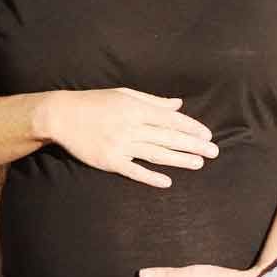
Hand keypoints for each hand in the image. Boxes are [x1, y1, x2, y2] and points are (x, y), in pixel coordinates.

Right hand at [40, 87, 219, 186]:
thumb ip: (153, 101)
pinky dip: (151, 177)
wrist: (61, 116)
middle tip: (214, 152)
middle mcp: (131, 126)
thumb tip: (178, 104)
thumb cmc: (95, 102)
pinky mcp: (109, 161)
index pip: (171, 119)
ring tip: (199, 164)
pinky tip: (167, 182)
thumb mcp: (125, 94)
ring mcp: (120, 145)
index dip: (191, 128)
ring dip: (180, 160)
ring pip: (156, 154)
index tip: (207, 135)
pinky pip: (134, 171)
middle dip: (194, 145)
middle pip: (169, 138)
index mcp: (137, 108)